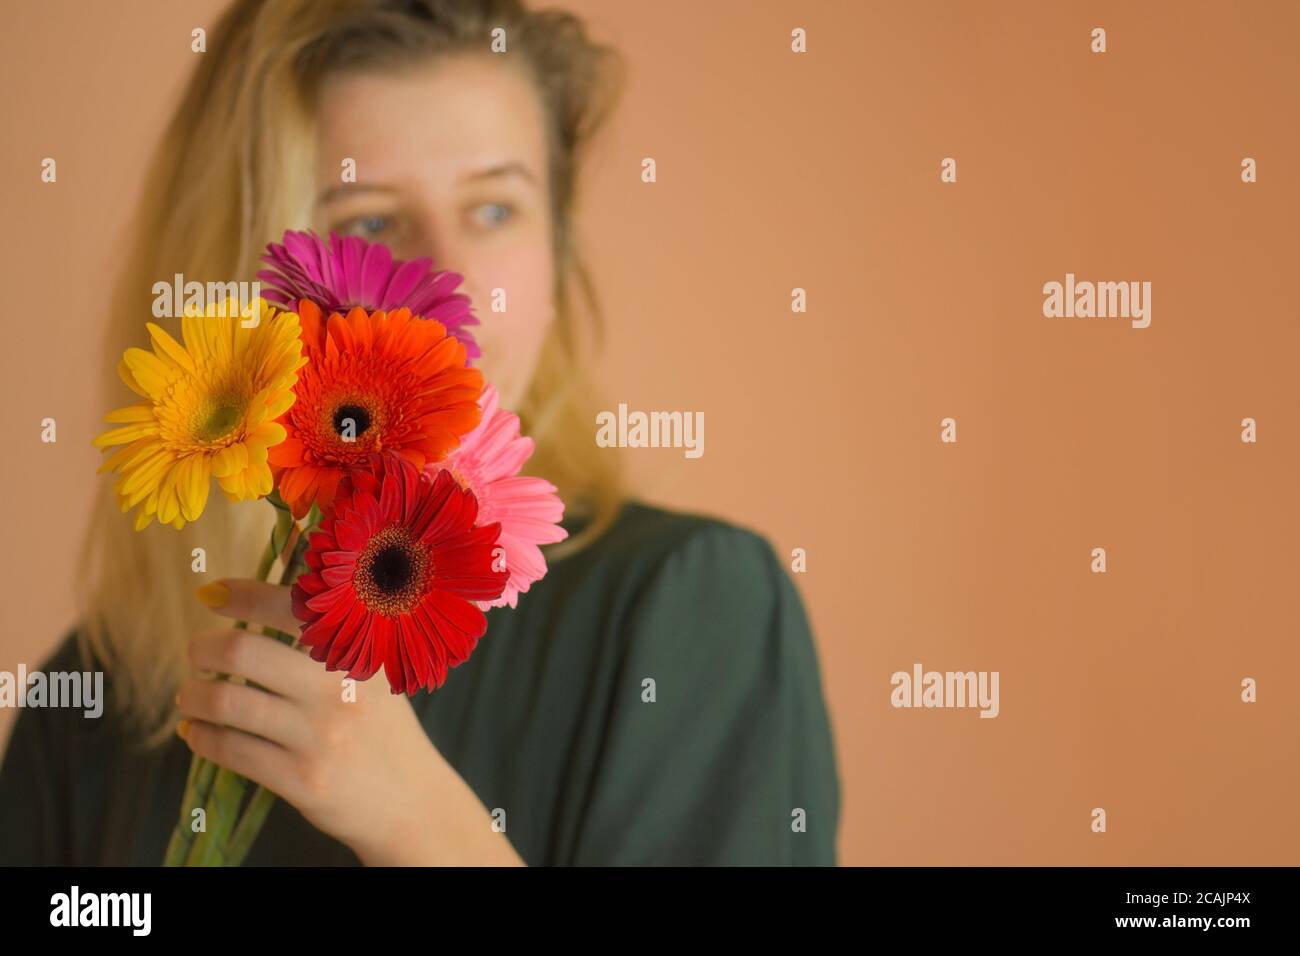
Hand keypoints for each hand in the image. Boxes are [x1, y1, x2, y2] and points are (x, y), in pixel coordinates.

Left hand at [176, 578, 522, 865]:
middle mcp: (338, 688)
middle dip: (205, 648)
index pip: (291, 607)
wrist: (410, 800)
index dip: (243, 595)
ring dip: (194, 696)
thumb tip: (261, 600)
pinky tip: (198, 732)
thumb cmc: (382, 728)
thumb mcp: (372, 674)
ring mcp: (319, 735)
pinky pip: (231, 750)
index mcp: (358, 652)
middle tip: (198, 652)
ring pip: (228, 703)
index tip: (212, 594)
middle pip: (245, 652)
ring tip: (190, 696)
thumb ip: (332, 640)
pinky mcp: (300, 778)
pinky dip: (202, 737)